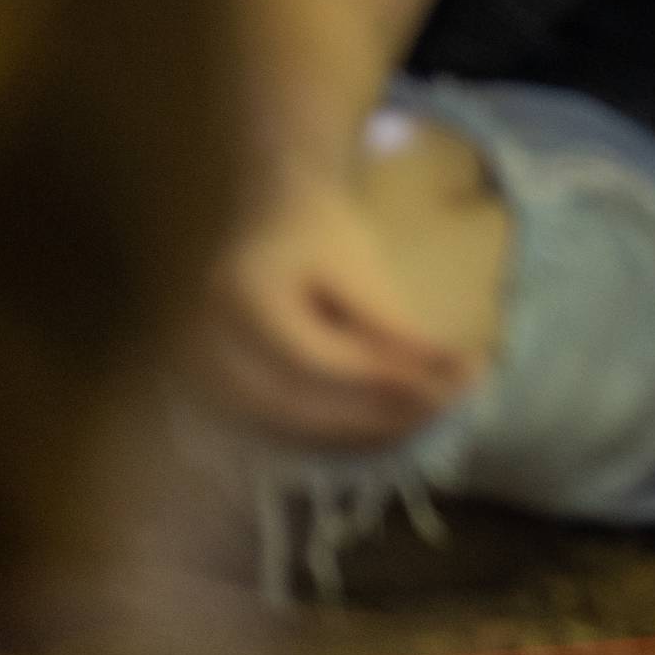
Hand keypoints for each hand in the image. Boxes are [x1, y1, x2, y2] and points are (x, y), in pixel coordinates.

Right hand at [195, 169, 475, 450]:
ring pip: (292, 427)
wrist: (272, 222)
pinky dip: (337, 431)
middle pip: (300, 405)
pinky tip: (384, 423)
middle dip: (377, 415)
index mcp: (243, 301)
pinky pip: (283, 428)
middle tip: (444, 408)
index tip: (445, 386)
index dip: (383, 380)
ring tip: (424, 417)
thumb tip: (446, 372)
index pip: (317, 360)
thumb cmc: (316, 235)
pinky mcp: (222, 396)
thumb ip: (390, 322)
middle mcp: (212, 347)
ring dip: (361, 432)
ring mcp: (208, 378)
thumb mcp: (358, 264)